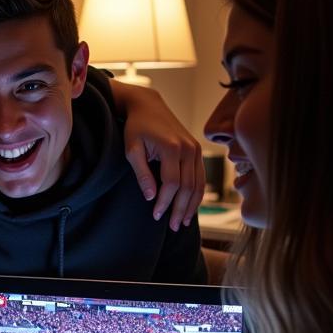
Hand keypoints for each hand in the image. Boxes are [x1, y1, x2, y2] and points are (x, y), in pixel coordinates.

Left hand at [114, 83, 205, 230]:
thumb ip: (141, 173)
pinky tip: (190, 207)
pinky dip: (196, 194)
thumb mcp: (132, 149)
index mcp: (172, 148)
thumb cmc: (136, 128)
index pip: (172, 183)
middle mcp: (189, 148)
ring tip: (182, 222)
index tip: (156, 216)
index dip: (165, 202)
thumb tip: (150, 197)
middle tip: (171, 227)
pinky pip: (200, 176)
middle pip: (188, 187)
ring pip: (198, 184)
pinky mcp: (197, 150)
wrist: (148, 105)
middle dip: (179, 209)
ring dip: (191, 205)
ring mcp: (195, 149)